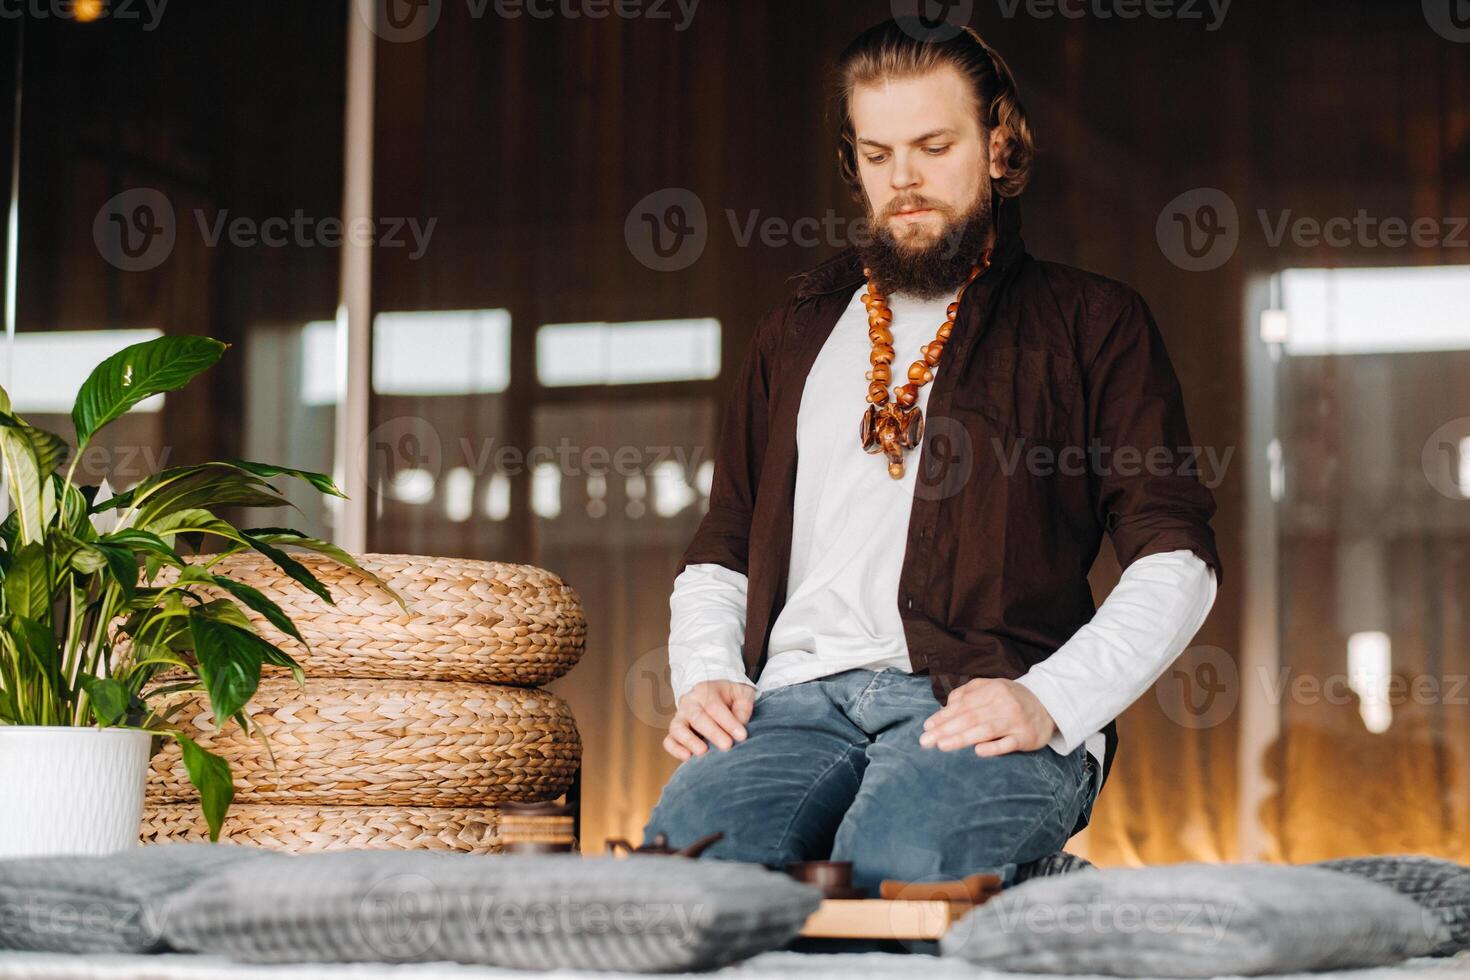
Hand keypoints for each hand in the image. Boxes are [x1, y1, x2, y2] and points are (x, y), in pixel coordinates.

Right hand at [663, 680, 755, 759]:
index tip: (742, 736)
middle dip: (713, 733)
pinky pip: (669, 741)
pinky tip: (688, 758)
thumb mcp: (741, 694)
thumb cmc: (730, 696)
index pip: (714, 706)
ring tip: (703, 752)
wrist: (713, 695)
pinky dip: (675, 750)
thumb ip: (743, 708)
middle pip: (697, 717)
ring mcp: (680, 717)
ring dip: (690, 741)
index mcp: (705, 690)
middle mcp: (689, 703)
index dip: (728, 722)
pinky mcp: (675, 733)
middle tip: (727, 746)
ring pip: (677, 728)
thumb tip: (740, 725)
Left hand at [918, 678, 1056, 755]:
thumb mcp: (991, 688)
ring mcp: (1016, 720)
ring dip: (961, 738)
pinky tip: (978, 752)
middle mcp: (1004, 703)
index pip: (963, 705)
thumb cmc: (1011, 699)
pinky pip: (1009, 744)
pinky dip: (994, 747)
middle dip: (945, 729)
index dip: (943, 716)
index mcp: (993, 690)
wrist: (1048, 705)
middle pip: (970, 717)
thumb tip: (944, 708)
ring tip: (942, 745)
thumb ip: (967, 693)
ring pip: (985, 730)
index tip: (927, 727)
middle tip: (926, 741)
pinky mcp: (1027, 737)